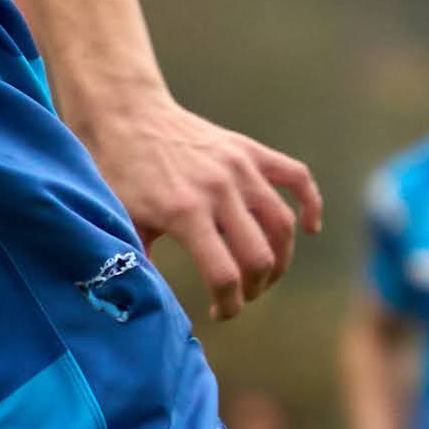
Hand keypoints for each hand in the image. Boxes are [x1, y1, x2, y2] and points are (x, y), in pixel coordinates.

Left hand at [77, 91, 317, 320]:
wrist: (125, 115)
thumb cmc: (118, 173)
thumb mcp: (121, 223)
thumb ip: (139, 263)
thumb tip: (151, 305)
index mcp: (185, 212)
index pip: (224, 276)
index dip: (229, 305)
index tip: (221, 313)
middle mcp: (219, 190)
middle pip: (259, 256)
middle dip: (254, 288)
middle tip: (240, 294)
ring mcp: (239, 167)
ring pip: (281, 224)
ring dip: (279, 258)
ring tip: (263, 273)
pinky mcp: (249, 150)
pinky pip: (296, 177)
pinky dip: (310, 203)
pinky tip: (309, 227)